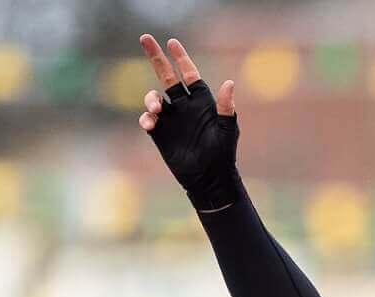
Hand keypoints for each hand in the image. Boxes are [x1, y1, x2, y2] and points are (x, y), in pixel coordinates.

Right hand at [136, 35, 239, 209]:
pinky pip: (148, 119)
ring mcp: (171, 119)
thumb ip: (226, 107)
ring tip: (156, 108)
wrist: (209, 180)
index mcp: (201, 102)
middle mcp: (184, 107)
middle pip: (166, 76)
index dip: (181, 58)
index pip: (189, 74)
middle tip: (145, 39)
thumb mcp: (227, 130)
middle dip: (156, 57)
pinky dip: (146, 118)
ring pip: (154, 97)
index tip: (171, 43)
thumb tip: (229, 83)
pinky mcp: (161, 134)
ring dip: (151, 98)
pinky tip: (150, 122)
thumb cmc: (223, 155)